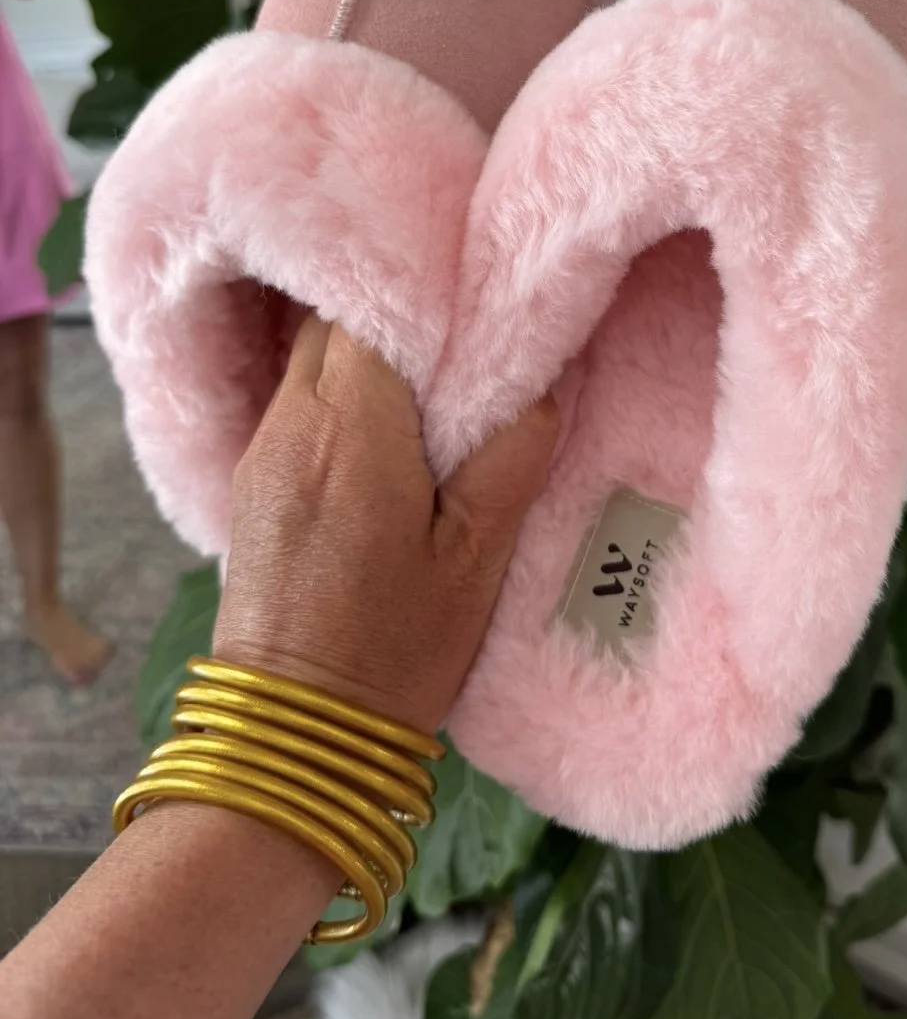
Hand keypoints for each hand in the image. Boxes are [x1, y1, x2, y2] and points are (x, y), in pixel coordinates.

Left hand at [214, 315, 557, 732]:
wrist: (291, 733)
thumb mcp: (477, 558)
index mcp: (351, 425)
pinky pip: (296, 402)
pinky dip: (339, 393)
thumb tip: (543, 382)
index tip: (475, 288)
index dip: (424, 286)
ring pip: (310, 358)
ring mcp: (261, 449)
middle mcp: (292, 420)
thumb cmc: (394, 646)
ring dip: (365, 352)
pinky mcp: (251, 481)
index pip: (373, 305)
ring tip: (430, 378)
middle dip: (394, 313)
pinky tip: (383, 426)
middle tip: (461, 334)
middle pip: (333, 320)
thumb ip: (512, 457)